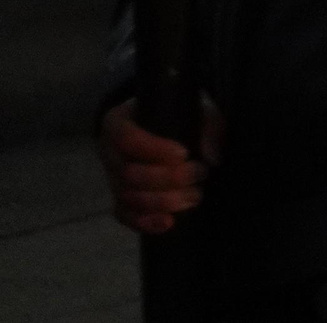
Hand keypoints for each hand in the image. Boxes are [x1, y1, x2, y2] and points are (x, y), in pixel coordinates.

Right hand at [99, 98, 220, 234]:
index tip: (184, 153)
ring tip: (194, 196)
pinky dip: (144, 222)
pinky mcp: (119, 200)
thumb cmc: (179, 114)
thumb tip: (212, 156)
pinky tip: (168, 223)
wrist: (165, 126)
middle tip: (200, 173)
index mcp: (118, 123)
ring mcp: (111, 179)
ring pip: (127, 197)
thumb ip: (207, 126)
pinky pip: (124, 215)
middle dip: (167, 179)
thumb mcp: (195, 109)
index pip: (127, 139)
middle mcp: (109, 152)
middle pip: (128, 173)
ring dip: (162, 202)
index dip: (154, 150)